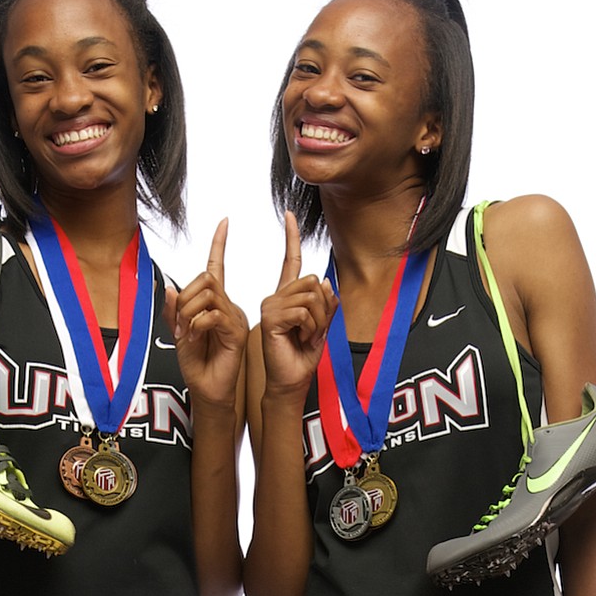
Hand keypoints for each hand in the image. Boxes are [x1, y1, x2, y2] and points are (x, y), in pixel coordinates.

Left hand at [164, 219, 248, 409]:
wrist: (207, 390)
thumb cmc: (196, 365)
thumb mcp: (178, 334)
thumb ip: (174, 310)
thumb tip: (169, 287)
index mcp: (214, 304)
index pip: (217, 267)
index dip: (220, 244)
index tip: (225, 221)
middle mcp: (228, 307)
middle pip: (207, 278)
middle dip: (186, 297)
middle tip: (179, 323)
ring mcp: (235, 318)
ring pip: (209, 293)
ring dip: (189, 311)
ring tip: (186, 332)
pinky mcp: (237, 332)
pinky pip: (214, 314)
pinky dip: (197, 324)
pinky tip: (194, 337)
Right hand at [258, 211, 335, 401]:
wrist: (290, 382)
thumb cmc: (303, 357)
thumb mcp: (322, 327)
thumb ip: (325, 304)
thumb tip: (323, 281)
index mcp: (287, 296)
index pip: (290, 260)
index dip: (290, 236)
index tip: (289, 214)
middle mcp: (276, 297)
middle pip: (311, 281)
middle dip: (323, 309)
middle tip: (314, 331)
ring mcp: (271, 305)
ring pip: (310, 296)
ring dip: (318, 321)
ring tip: (307, 337)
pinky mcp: (271, 317)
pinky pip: (303, 311)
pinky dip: (310, 327)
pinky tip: (302, 339)